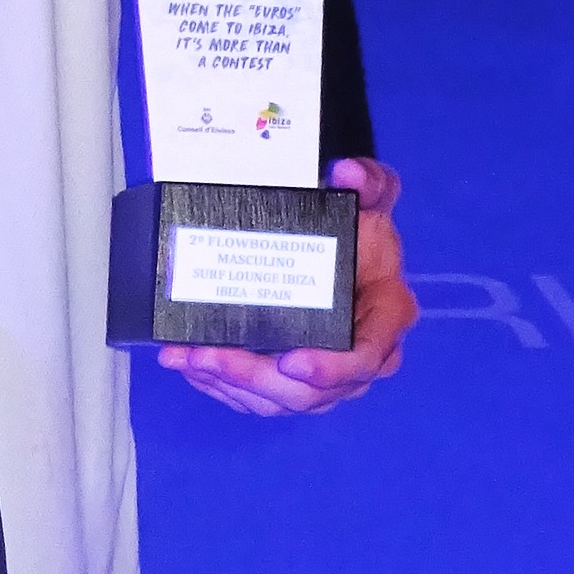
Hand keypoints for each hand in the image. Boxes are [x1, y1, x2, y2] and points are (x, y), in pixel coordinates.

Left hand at [158, 158, 414, 420]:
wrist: (345, 245)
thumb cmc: (362, 227)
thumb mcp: (373, 197)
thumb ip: (370, 181)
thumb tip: (348, 174)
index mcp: (386, 318)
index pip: (366, 358)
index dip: (330, 369)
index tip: (290, 360)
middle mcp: (361, 359)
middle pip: (310, 392)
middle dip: (254, 378)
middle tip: (206, 356)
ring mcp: (326, 377)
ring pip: (277, 399)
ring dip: (228, 384)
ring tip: (186, 358)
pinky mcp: (294, 382)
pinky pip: (259, 397)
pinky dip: (222, 386)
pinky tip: (191, 366)